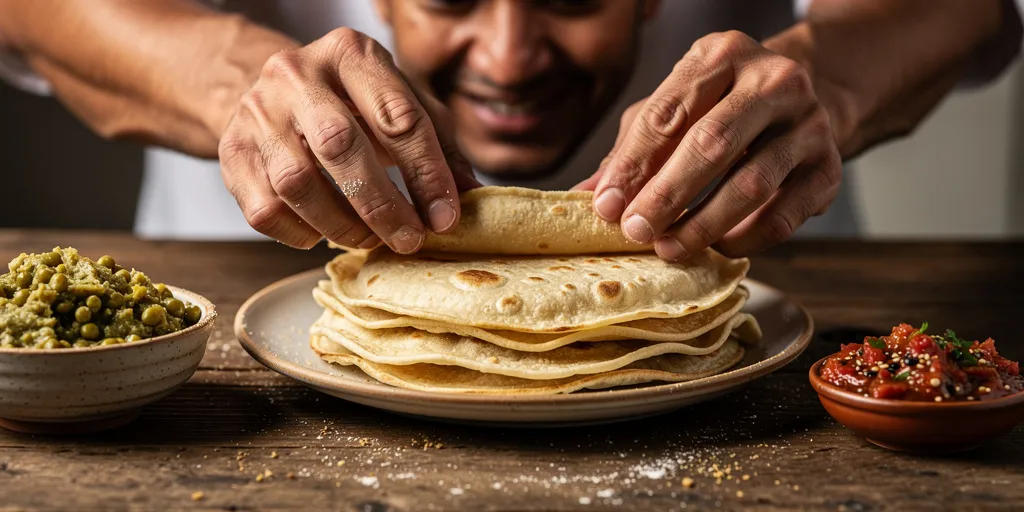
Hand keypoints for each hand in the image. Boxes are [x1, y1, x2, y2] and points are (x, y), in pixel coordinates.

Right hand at [218, 28, 478, 251]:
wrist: (273, 92)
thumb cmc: (352, 103)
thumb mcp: (403, 104)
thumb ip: (440, 144)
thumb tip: (472, 195)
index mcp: (350, 53)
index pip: (397, 115)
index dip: (427, 173)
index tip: (446, 217)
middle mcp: (296, 74)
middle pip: (340, 146)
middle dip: (382, 204)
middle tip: (410, 240)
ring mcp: (256, 112)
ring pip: (296, 183)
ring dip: (342, 225)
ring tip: (371, 239)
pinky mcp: (230, 152)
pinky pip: (264, 209)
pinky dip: (301, 234)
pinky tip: (325, 233)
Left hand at [576, 31, 841, 259]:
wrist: (798, 105)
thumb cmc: (718, 109)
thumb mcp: (670, 111)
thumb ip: (631, 151)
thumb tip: (584, 199)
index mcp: (721, 55)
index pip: (668, 112)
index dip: (633, 165)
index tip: (606, 207)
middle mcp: (771, 80)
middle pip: (712, 144)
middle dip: (667, 195)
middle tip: (636, 231)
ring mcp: (808, 122)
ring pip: (751, 184)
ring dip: (702, 224)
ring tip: (669, 248)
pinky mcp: (829, 167)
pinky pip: (784, 215)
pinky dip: (745, 239)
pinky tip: (718, 248)